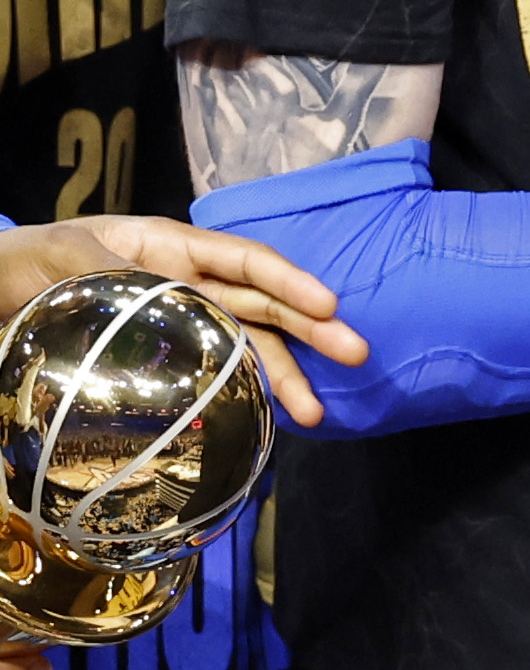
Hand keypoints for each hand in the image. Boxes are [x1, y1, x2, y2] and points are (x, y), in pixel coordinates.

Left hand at [0, 218, 366, 429]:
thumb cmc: (29, 261)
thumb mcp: (62, 253)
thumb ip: (107, 266)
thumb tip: (157, 287)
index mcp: (172, 250)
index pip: (246, 263)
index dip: (290, 282)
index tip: (328, 304)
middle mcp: (188, 287)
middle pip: (261, 308)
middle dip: (312, 330)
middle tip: (356, 354)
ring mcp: (179, 327)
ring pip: (244, 349)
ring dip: (284, 376)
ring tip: (314, 414)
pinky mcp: (159, 364)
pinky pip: (210, 377)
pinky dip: (243, 395)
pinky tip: (265, 418)